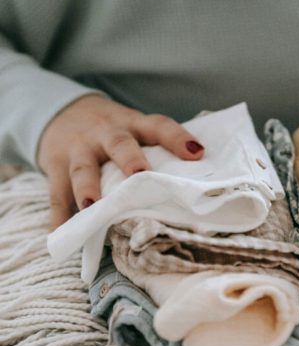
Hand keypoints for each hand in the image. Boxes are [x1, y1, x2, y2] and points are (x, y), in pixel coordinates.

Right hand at [38, 95, 204, 228]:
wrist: (62, 112)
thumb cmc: (113, 130)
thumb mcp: (133, 128)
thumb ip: (155, 149)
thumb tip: (195, 184)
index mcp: (133, 124)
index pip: (159, 126)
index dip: (177, 137)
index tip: (197, 153)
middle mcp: (106, 133)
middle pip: (119, 143)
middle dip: (130, 159)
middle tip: (140, 174)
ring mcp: (79, 148)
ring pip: (83, 167)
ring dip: (87, 187)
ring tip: (92, 206)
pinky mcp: (55, 165)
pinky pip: (56, 192)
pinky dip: (59, 215)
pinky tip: (62, 233)